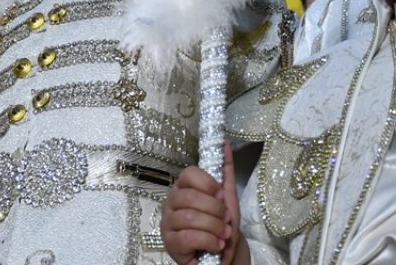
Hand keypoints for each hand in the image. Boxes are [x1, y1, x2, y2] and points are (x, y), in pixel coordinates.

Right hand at [161, 141, 248, 264]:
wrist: (222, 255)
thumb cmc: (221, 225)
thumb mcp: (228, 197)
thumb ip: (226, 170)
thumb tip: (225, 142)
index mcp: (183, 187)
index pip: (189, 174)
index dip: (208, 184)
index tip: (221, 196)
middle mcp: (171, 202)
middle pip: (190, 197)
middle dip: (215, 210)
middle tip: (225, 220)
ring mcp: (167, 222)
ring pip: (190, 217)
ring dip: (214, 227)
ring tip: (222, 235)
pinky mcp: (169, 242)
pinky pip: (188, 237)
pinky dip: (208, 241)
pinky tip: (215, 245)